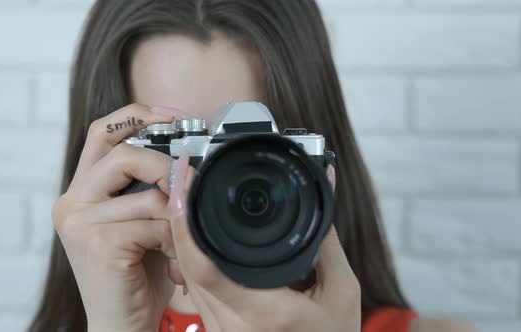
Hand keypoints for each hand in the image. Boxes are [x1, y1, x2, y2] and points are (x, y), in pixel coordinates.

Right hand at [51, 104, 188, 331]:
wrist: (123, 324)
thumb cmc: (138, 275)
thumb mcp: (146, 222)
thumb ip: (154, 189)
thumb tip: (185, 158)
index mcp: (82, 191)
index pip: (102, 133)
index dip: (137, 115)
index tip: (175, 117)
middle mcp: (71, 201)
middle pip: (122, 151)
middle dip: (165, 165)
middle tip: (187, 183)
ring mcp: (79, 221)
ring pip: (147, 191)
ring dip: (176, 218)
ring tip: (179, 245)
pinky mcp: (97, 242)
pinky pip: (154, 221)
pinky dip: (174, 241)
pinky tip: (173, 266)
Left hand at [168, 154, 360, 331]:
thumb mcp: (342, 291)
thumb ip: (326, 240)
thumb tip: (324, 186)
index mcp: (264, 313)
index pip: (206, 267)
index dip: (185, 225)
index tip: (183, 184)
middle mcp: (232, 325)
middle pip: (187, 265)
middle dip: (178, 216)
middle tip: (182, 176)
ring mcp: (220, 330)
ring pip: (186, 275)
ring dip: (180, 233)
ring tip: (185, 193)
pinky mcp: (217, 330)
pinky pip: (194, 288)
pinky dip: (191, 255)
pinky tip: (194, 230)